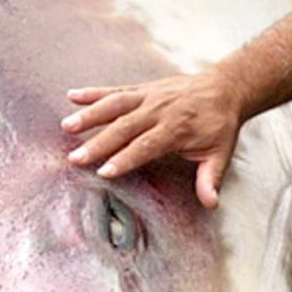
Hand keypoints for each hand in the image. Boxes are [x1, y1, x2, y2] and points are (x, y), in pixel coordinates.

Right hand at [62, 71, 244, 209]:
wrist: (224, 89)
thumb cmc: (219, 125)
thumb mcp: (221, 153)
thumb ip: (211, 178)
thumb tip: (210, 203)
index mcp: (177, 128)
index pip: (146, 146)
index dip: (125, 159)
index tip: (105, 171)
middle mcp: (159, 110)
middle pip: (124, 128)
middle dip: (99, 143)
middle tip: (76, 158)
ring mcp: (149, 97)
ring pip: (115, 105)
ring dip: (90, 115)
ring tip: (67, 127)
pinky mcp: (142, 88)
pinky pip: (116, 90)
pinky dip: (94, 92)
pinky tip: (72, 96)